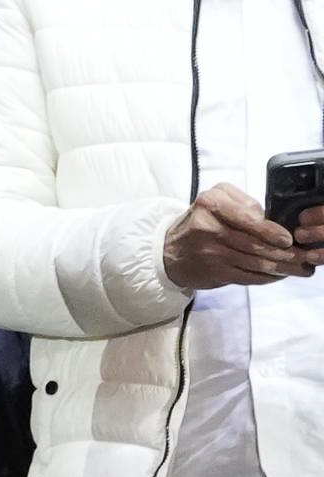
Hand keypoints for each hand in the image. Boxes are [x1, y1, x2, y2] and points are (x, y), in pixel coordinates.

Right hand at [164, 183, 317, 292]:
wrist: (171, 250)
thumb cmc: (200, 221)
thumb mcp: (215, 198)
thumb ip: (243, 203)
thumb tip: (273, 221)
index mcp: (211, 203)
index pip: (248, 218)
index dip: (271, 231)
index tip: (289, 239)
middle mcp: (208, 227)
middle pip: (255, 244)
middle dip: (286, 253)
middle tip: (306, 257)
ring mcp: (210, 253)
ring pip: (256, 262)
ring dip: (283, 268)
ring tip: (302, 269)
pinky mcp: (215, 272)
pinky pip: (249, 276)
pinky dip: (268, 277)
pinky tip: (280, 275)